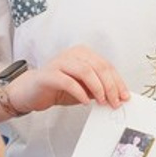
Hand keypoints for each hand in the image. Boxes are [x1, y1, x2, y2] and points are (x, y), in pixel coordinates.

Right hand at [9, 46, 130, 114]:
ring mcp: (60, 62)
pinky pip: (68, 81)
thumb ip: (99, 88)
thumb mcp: (84, 88)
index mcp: (84, 54)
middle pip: (99, 67)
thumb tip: (118, 96)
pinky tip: (85, 102)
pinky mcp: (49, 74)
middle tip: (115, 102)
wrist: (31, 91)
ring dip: (97, 88)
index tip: (124, 96)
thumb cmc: (59, 88)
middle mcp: (73, 54)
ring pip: (85, 71)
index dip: (118, 82)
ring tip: (101, 101)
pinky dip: (80, 92)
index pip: (107, 66)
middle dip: (110, 86)